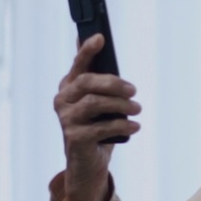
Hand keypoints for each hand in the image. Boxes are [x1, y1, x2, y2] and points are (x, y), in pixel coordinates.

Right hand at [53, 34, 140, 200]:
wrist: (89, 163)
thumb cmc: (99, 126)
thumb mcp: (102, 102)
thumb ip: (104, 82)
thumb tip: (108, 50)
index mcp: (69, 87)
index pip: (78, 64)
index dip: (87, 50)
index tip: (101, 38)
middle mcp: (63, 101)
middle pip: (87, 83)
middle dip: (114, 83)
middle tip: (134, 91)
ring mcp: (66, 120)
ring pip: (95, 104)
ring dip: (121, 106)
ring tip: (137, 110)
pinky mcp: (74, 138)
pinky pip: (101, 127)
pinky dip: (122, 125)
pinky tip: (135, 127)